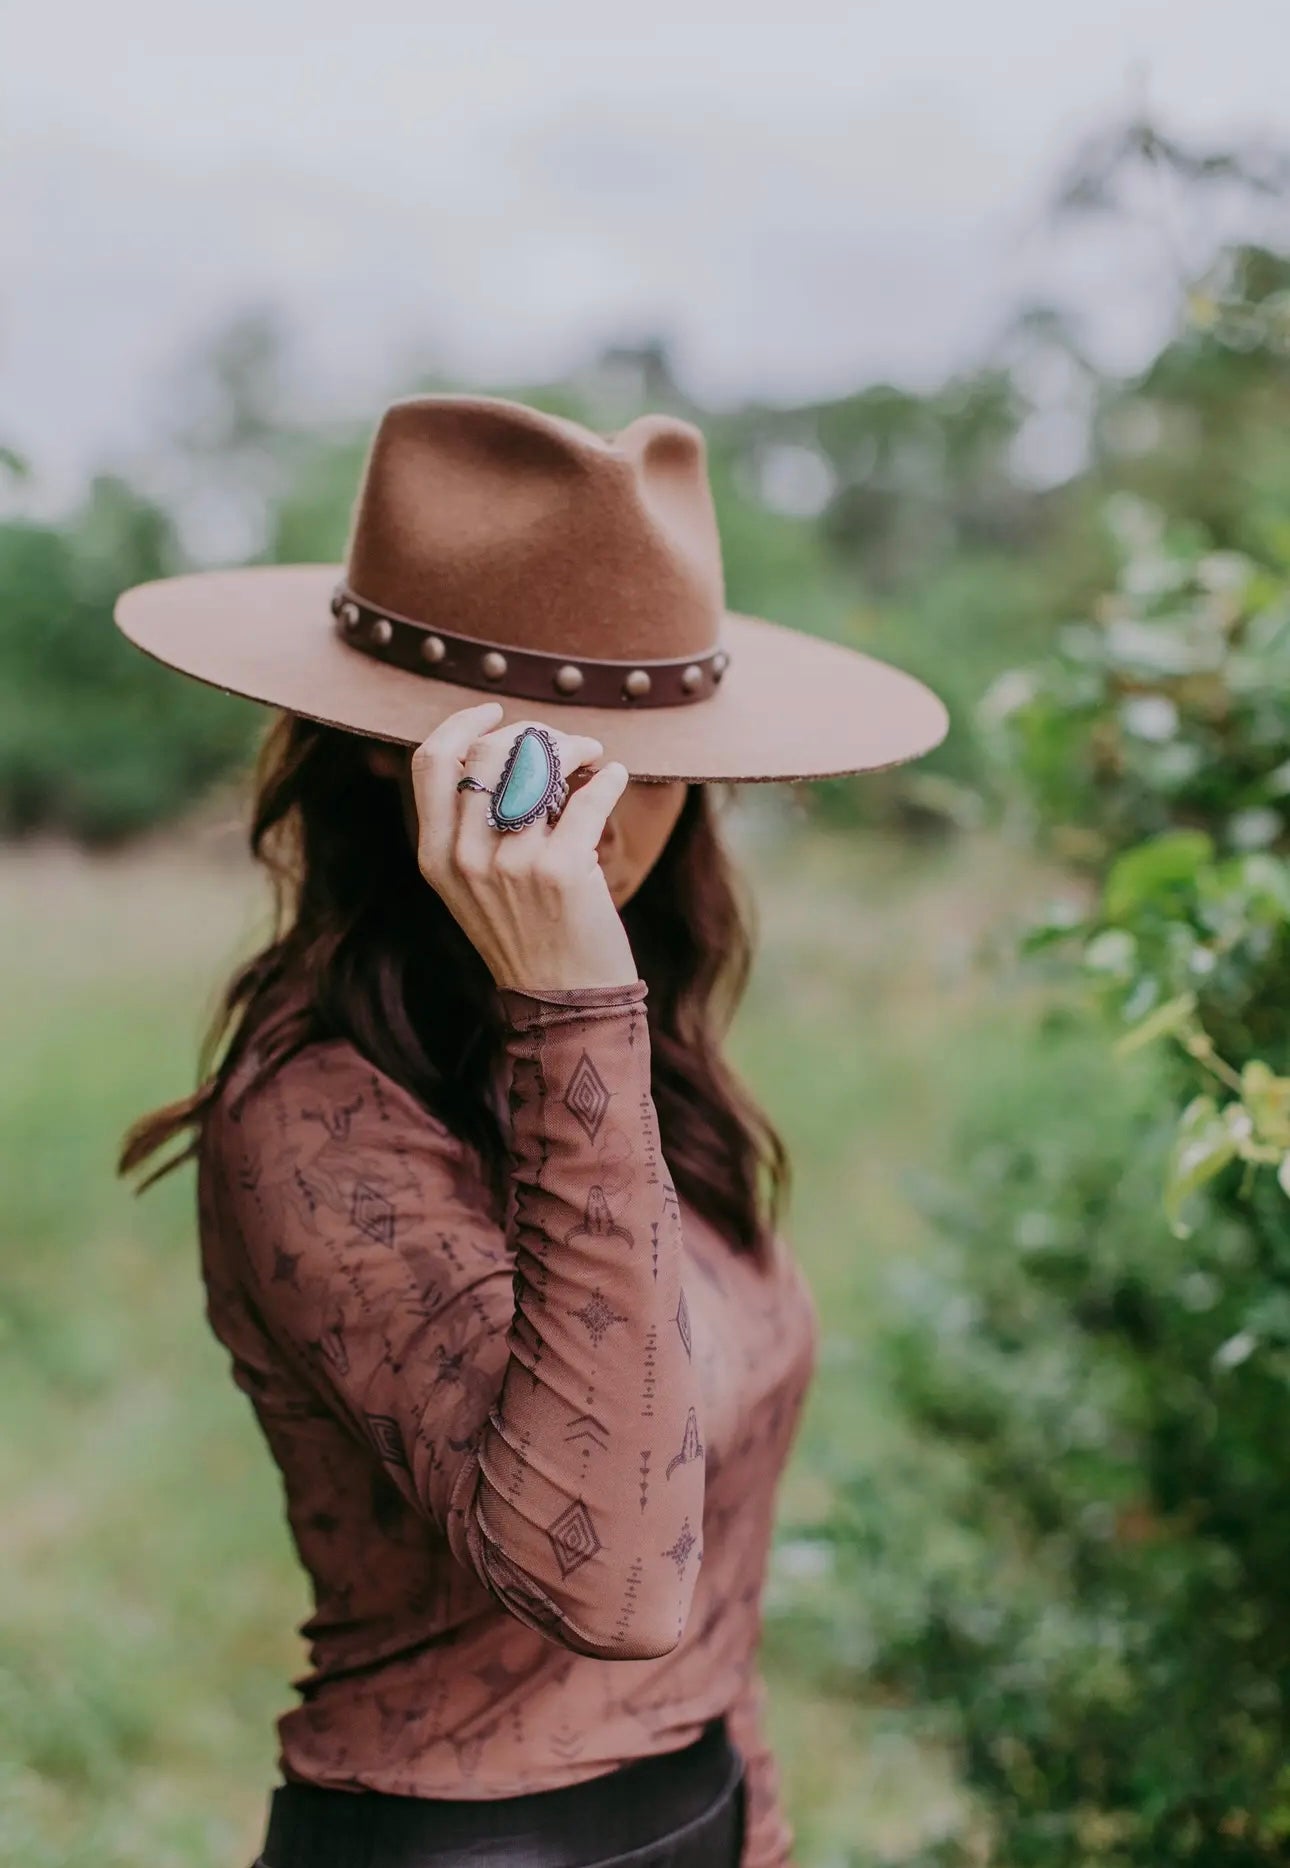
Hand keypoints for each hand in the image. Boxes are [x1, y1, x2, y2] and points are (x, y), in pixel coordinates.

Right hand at [411, 701, 638, 992]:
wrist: (564, 1001)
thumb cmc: (526, 934)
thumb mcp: (473, 885)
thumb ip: (471, 826)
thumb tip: (508, 747)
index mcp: (436, 856)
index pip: (431, 762)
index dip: (464, 724)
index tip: (496, 713)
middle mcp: (466, 858)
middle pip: (488, 751)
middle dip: (532, 734)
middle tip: (563, 745)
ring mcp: (513, 865)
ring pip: (539, 765)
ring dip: (575, 748)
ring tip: (591, 758)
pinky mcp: (562, 871)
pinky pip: (589, 795)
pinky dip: (608, 776)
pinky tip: (613, 776)